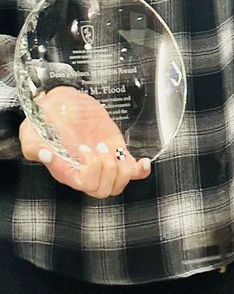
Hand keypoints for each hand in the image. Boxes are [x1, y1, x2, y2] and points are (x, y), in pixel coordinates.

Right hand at [19, 86, 151, 197]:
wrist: (61, 103)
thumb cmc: (45, 119)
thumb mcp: (31, 131)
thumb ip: (34, 145)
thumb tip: (45, 155)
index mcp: (65, 171)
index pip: (83, 185)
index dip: (89, 170)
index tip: (82, 148)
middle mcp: (84, 172)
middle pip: (103, 190)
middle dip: (105, 168)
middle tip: (96, 146)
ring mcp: (102, 163)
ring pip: (118, 184)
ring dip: (120, 166)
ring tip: (108, 147)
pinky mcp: (115, 153)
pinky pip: (132, 172)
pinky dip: (140, 171)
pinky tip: (142, 162)